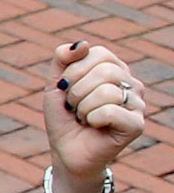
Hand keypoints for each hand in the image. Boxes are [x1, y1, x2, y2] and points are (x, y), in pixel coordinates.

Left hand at [44, 39, 147, 186]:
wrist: (65, 149)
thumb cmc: (64, 116)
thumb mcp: (56, 83)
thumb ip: (63, 58)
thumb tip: (82, 43)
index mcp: (115, 69)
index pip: (98, 53)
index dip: (74, 70)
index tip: (66, 88)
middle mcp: (131, 83)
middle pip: (104, 71)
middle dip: (76, 91)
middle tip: (74, 106)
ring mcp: (137, 104)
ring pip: (106, 91)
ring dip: (82, 107)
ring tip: (83, 117)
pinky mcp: (136, 124)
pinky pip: (110, 111)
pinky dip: (92, 119)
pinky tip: (93, 126)